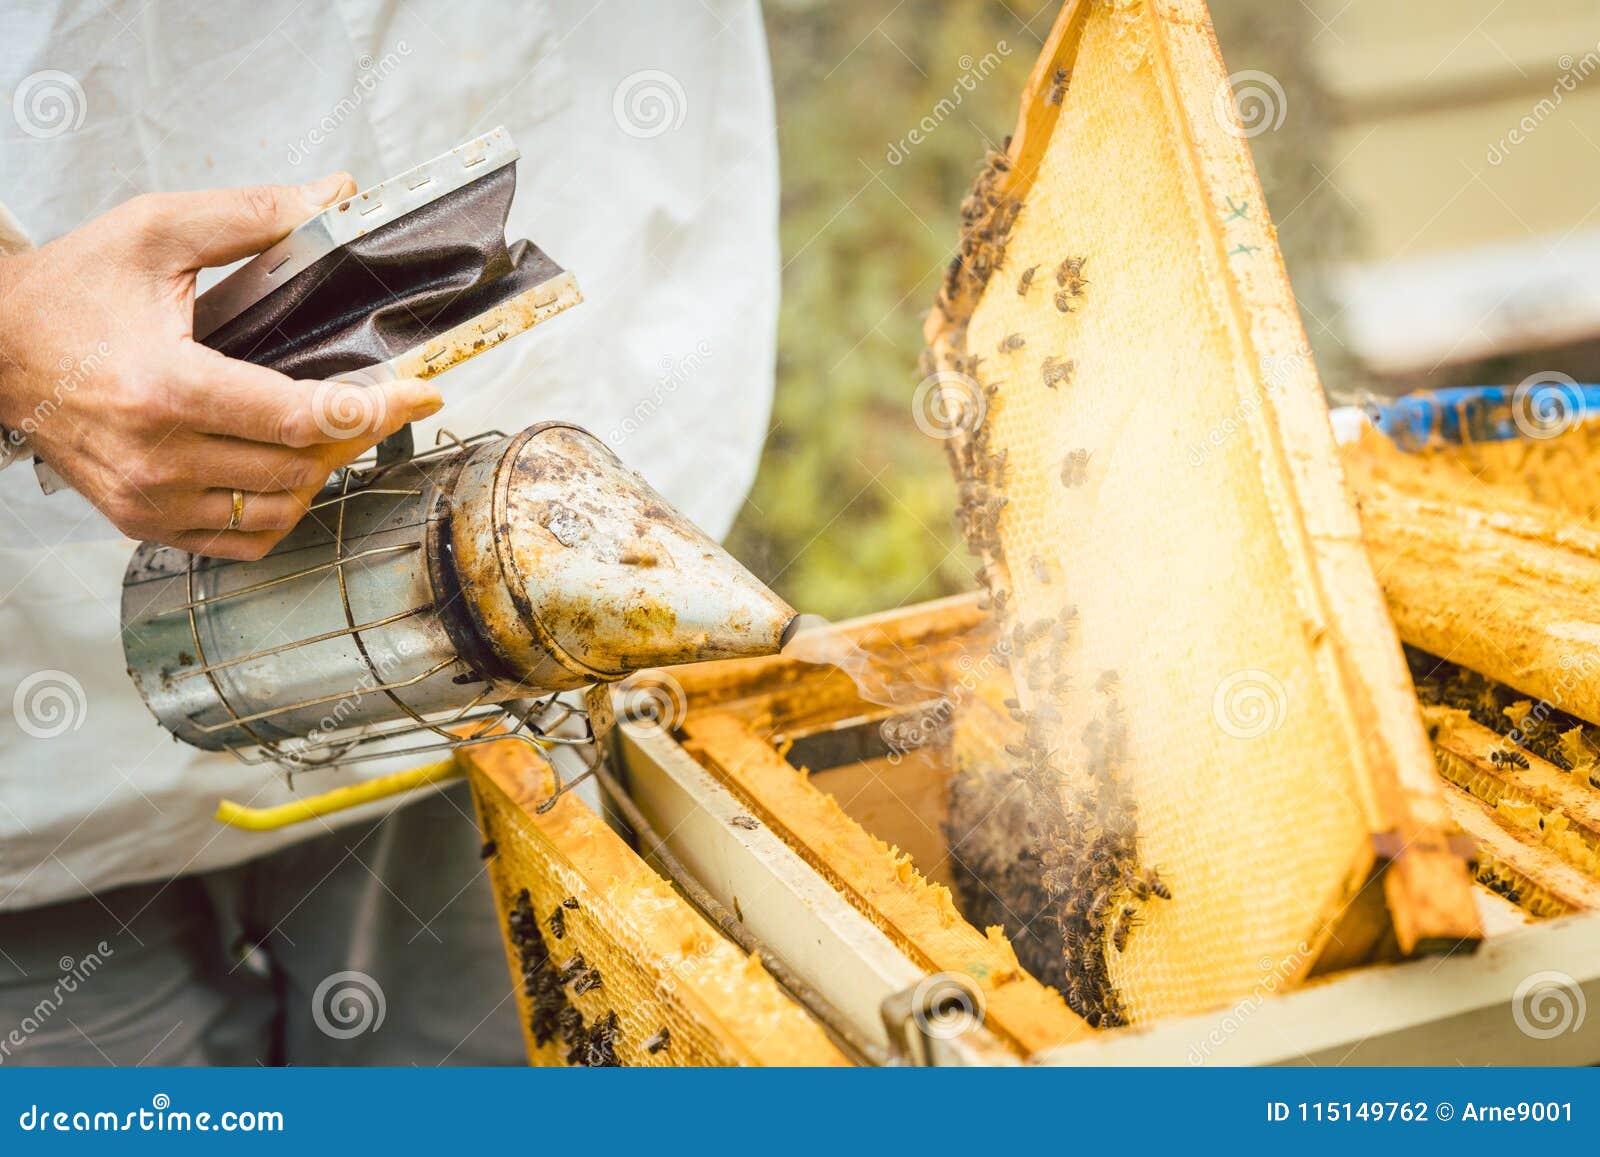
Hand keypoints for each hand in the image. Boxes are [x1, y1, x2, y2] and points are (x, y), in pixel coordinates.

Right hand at [0, 175, 442, 559]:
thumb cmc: (69, 291)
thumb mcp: (155, 231)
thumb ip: (252, 214)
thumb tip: (336, 195)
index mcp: (165, 386)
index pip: (302, 417)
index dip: (376, 407)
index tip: (421, 391)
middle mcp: (157, 457)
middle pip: (301, 465)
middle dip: (353, 430)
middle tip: (376, 397)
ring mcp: (148, 500)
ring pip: (280, 508)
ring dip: (319, 470)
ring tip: (324, 427)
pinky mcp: (142, 523)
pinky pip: (244, 540)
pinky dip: (279, 509)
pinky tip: (283, 467)